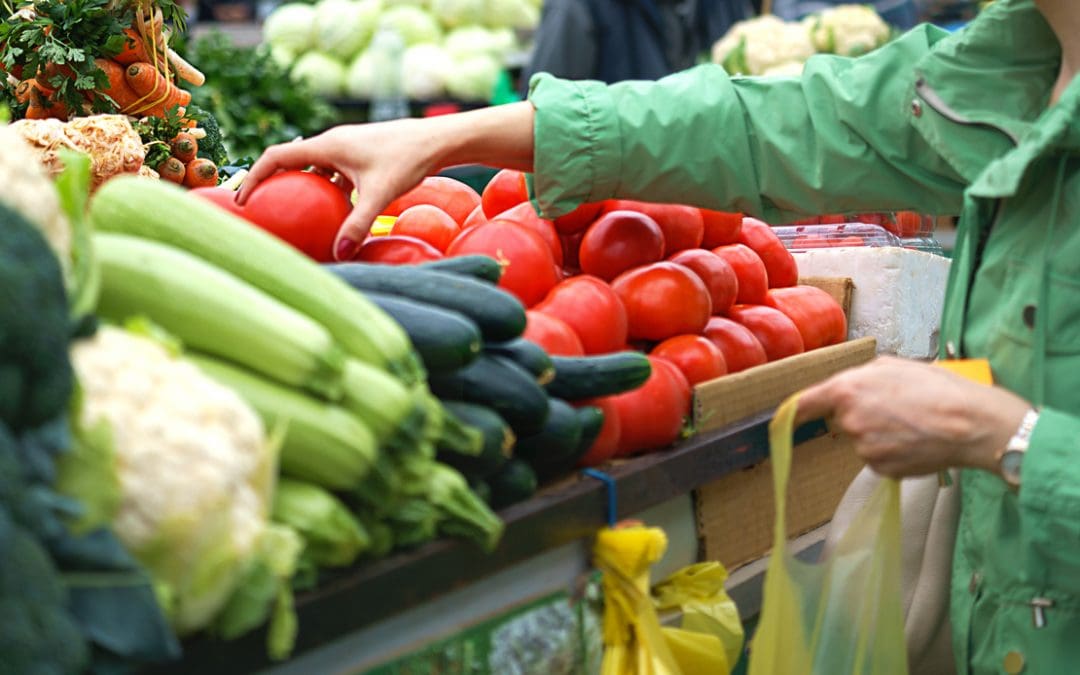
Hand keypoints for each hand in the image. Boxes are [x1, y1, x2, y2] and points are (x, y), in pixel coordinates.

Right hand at [236, 102, 535, 260]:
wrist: (438, 140)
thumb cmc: (409, 160)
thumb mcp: (380, 195)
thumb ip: (358, 224)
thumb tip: (339, 253)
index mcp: (327, 145)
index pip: (277, 157)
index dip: (255, 177)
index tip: (243, 200)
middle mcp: (333, 142)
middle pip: (291, 161)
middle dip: (272, 184)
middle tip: (260, 211)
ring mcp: (347, 148)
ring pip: (314, 168)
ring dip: (301, 187)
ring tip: (291, 215)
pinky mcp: (362, 155)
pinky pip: (333, 173)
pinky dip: (326, 191)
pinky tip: (333, 214)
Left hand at [794, 356, 1030, 477]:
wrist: (970, 423)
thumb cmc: (937, 388)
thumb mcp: (893, 365)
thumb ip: (862, 376)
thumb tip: (851, 385)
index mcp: (847, 390)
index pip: (806, 403)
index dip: (793, 410)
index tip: (781, 417)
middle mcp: (849, 421)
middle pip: (843, 420)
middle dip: (863, 414)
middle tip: (897, 407)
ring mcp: (863, 448)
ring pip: (863, 440)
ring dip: (880, 434)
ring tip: (913, 423)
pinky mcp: (880, 469)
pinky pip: (878, 458)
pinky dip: (893, 451)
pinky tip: (915, 441)